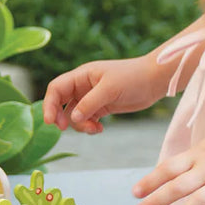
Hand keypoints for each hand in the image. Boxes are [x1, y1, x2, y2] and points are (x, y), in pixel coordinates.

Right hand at [42, 56, 167, 134]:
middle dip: (61, 117)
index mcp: (81, 75)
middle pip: (61, 102)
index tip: (50, 121)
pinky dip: (90, 126)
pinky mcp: (101, 107)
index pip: (56, 88)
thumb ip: (89, 103)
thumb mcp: (110, 89)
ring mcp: (92, 97)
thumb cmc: (132, 77)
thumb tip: (72, 118)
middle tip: (64, 129)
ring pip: (74, 114)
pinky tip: (100, 129)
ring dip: (80, 125)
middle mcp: (83, 85)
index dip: (49, 104)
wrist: (154, 81)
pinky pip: (87, 119)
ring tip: (94, 128)